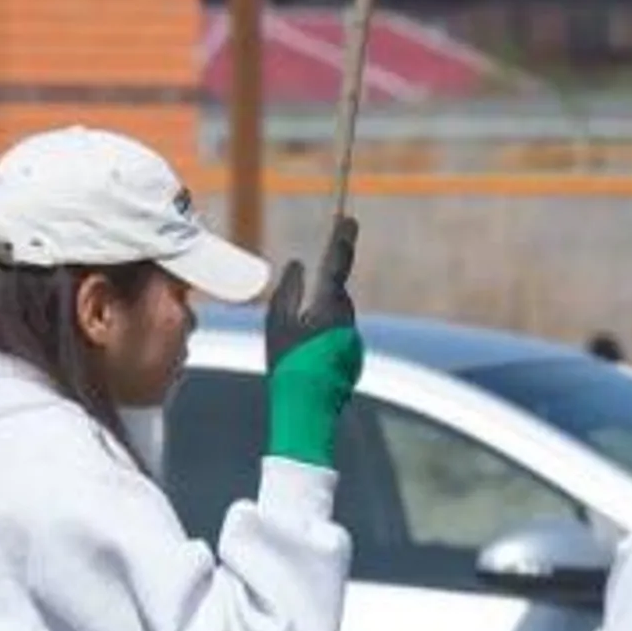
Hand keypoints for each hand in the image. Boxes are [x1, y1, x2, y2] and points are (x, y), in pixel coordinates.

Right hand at [264, 215, 362, 469]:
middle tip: (299, 324)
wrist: (307, 412)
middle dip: (320, 300)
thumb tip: (297, 264)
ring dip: (320, 327)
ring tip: (299, 354)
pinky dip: (324, 346)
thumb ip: (287, 290)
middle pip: (336, 296)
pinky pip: (339, 342)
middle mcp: (348, 322)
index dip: (342, 239)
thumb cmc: (286, 365)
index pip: (337, 265)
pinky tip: (308, 367)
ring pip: (338, 321)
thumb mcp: (277, 324)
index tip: (349, 218)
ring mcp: (354, 343)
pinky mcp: (355, 361)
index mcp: (328, 308)